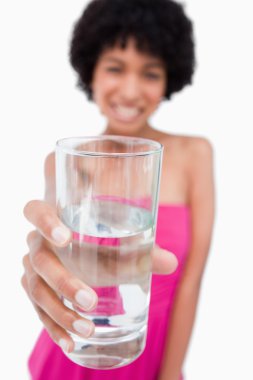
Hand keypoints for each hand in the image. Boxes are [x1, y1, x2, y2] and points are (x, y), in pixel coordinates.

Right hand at [22, 200, 177, 352]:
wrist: (80, 252)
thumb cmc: (100, 240)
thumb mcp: (117, 242)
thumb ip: (141, 249)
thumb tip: (171, 262)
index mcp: (53, 219)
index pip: (36, 212)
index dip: (45, 222)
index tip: (66, 238)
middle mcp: (37, 244)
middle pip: (40, 260)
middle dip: (63, 281)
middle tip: (91, 300)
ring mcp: (33, 269)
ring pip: (36, 291)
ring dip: (60, 313)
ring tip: (86, 330)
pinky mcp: (37, 292)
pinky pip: (39, 311)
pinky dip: (54, 328)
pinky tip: (70, 343)